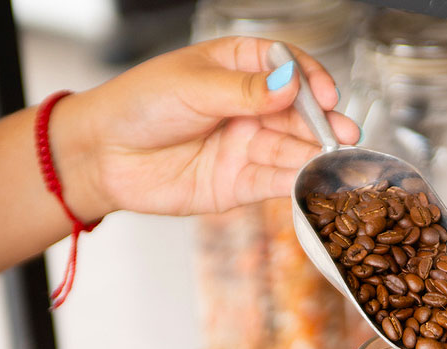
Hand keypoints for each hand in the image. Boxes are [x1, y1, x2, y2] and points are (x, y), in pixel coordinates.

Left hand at [52, 37, 358, 220]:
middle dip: (322, 124)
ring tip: (335, 160)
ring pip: (291, 149)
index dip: (310, 79)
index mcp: (236, 67)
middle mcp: (248, 107)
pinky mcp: (239, 183)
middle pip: (297, 113)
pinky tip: (311, 180)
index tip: (323, 94)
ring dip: (314, 155)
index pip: (287, 66)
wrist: (102, 155)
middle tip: (344, 135)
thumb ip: (245, 91)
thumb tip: (292, 83)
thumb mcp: (192, 87)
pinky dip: (295, 182)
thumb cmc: (138, 105)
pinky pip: (274, 181)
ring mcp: (246, 145)